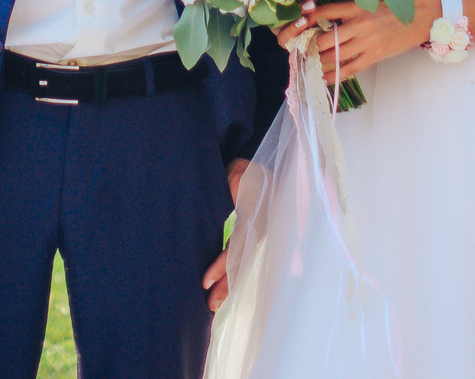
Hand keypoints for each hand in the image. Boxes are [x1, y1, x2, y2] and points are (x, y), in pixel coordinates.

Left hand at [202, 159, 251, 310]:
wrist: (269, 169)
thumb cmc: (251, 171)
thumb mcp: (239, 175)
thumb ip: (233, 187)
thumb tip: (228, 196)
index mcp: (256, 218)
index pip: (237, 247)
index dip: (222, 266)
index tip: (205, 281)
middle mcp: (260, 232)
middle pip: (241, 262)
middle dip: (226, 285)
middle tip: (209, 305)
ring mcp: (259, 236)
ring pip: (242, 263)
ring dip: (229, 284)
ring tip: (213, 304)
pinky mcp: (255, 236)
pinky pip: (243, 257)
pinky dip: (232, 272)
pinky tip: (223, 287)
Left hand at [274, 0, 438, 85]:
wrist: (419, 17)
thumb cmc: (393, 9)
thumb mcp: (369, 3)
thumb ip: (349, 11)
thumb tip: (325, 20)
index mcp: (355, 7)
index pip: (323, 12)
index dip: (306, 20)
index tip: (296, 26)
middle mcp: (358, 24)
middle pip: (325, 38)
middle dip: (311, 45)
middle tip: (301, 50)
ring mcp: (366, 42)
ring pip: (335, 55)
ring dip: (320, 61)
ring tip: (309, 64)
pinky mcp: (374, 56)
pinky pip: (349, 69)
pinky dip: (334, 75)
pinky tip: (323, 78)